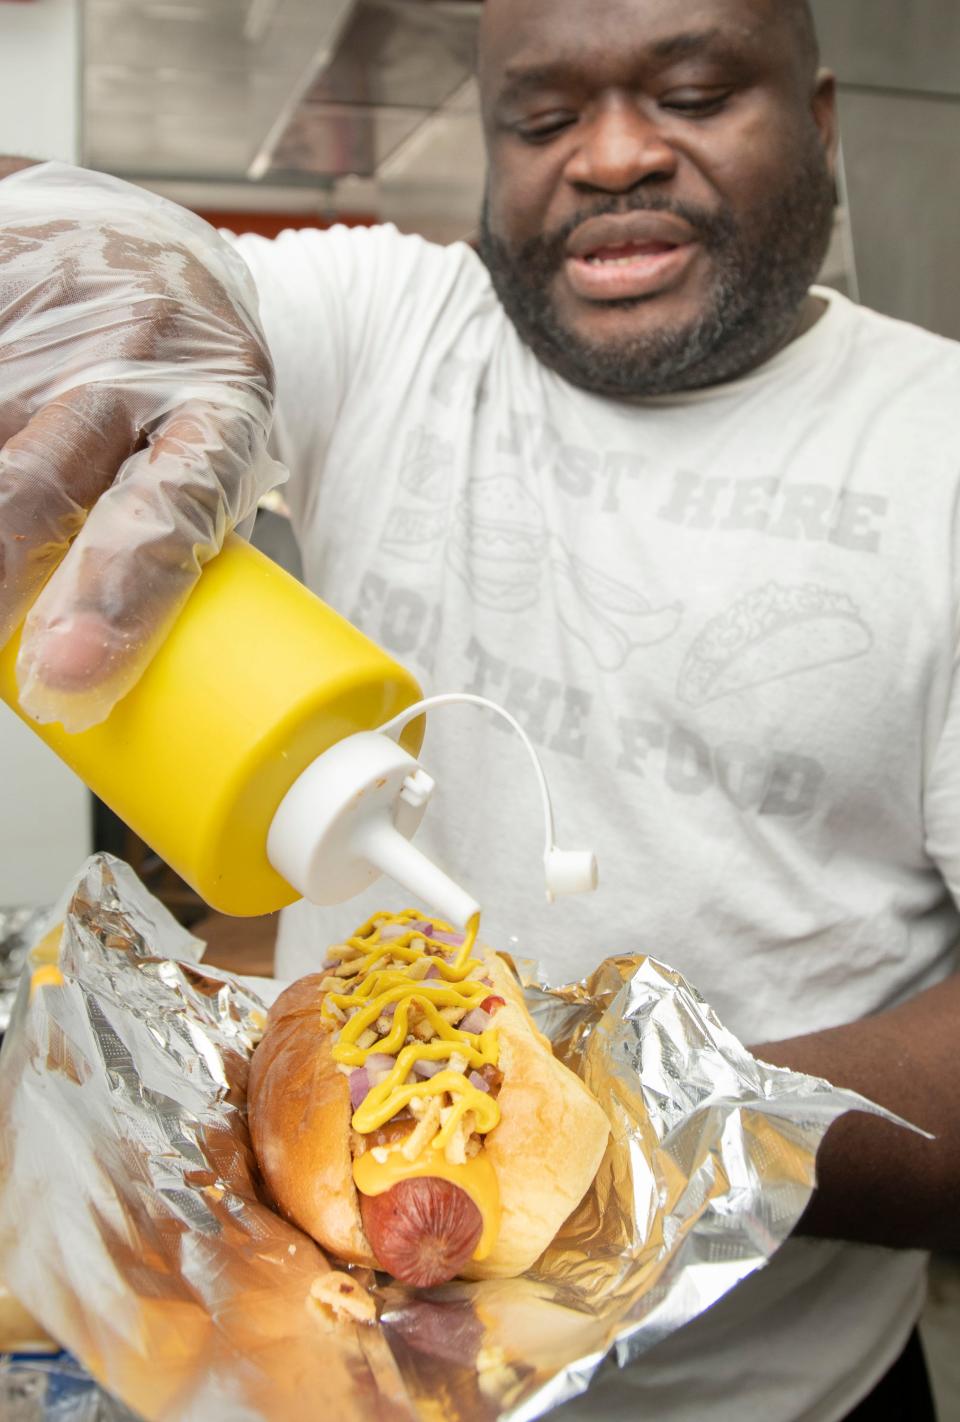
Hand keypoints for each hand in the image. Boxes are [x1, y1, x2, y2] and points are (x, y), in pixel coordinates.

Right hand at [0, 163, 284, 729]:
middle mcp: (143, 346)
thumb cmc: (186, 384)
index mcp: (225, 401)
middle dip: (1, 567)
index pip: (175, 506)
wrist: (147, 243)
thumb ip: (172, 533)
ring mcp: (58, 308)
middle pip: (47, 476)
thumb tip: (92, 666)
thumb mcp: (214, 449)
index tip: (68, 669)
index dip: (120, 593)